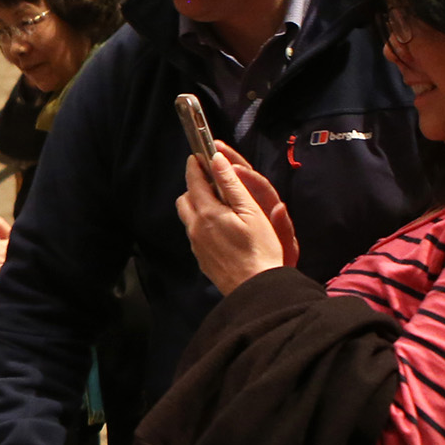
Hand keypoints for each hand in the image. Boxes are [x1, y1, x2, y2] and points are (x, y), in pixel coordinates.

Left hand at [176, 143, 293, 294]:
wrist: (255, 287)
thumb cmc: (259, 249)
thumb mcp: (250, 212)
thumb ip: (231, 184)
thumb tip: (216, 160)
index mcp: (207, 213)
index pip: (194, 182)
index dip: (195, 166)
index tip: (198, 156)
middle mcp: (195, 227)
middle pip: (185, 199)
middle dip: (194, 186)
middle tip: (210, 180)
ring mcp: (196, 244)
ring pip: (188, 217)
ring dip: (196, 205)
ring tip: (216, 203)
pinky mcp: (200, 257)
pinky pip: (194, 233)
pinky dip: (201, 222)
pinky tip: (219, 226)